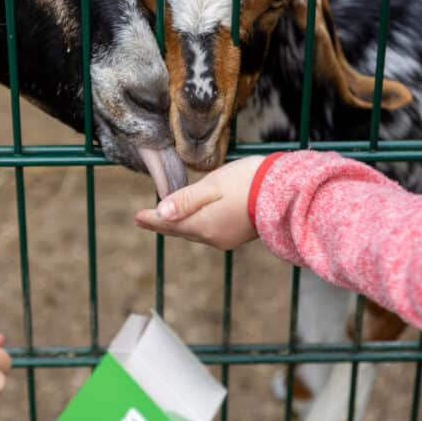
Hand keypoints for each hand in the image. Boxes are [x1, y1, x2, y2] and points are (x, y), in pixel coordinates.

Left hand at [135, 156, 265, 250]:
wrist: (284, 192)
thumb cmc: (247, 182)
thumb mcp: (212, 186)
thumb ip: (185, 200)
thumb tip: (160, 214)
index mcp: (204, 225)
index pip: (170, 224)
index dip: (152, 220)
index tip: (136, 218)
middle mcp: (213, 237)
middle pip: (182, 230)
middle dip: (163, 224)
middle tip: (144, 220)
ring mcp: (227, 238)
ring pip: (196, 232)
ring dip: (180, 225)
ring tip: (166, 220)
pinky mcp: (238, 234)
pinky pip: (209, 232)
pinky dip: (197, 225)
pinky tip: (195, 220)